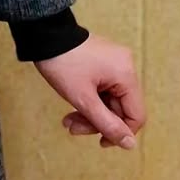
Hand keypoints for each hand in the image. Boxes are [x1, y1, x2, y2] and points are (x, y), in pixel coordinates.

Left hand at [35, 34, 146, 149]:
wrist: (43, 34)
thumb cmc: (62, 64)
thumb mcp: (83, 99)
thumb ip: (107, 124)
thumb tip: (130, 145)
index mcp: (126, 75)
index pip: (136, 115)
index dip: (120, 133)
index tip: (100, 142)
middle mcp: (125, 67)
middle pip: (120, 108)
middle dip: (96, 122)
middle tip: (72, 128)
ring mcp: (114, 63)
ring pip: (109, 100)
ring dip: (89, 113)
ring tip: (67, 121)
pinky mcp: (102, 61)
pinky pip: (102, 89)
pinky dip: (89, 100)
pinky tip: (72, 106)